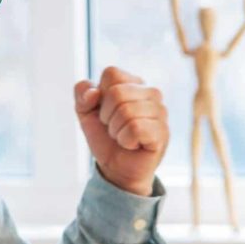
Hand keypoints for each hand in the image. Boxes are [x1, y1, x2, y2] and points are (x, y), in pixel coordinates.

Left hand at [74, 67, 168, 195]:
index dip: (99, 96)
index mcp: (134, 83)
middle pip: (116, 92)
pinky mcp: (162, 132)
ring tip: (123, 137)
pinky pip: (135, 128)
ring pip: (126, 111)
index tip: (104, 113)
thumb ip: (82, 94)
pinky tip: (133, 145)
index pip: (111, 73)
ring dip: (116, 131)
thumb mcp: (85, 113)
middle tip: (113, 129)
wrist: (117, 169)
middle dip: (106, 116)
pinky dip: (126, 140)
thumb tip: (94, 93)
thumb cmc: (105, 138)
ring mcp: (160, 112)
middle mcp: (152, 93)